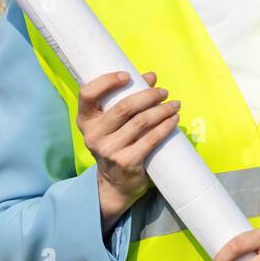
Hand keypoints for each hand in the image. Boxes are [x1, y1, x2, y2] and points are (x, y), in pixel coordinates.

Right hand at [76, 70, 180, 232]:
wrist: (115, 184)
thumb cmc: (116, 144)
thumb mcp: (113, 123)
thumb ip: (127, 98)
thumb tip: (151, 77)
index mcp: (86, 120)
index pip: (87, 94)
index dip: (107, 81)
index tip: (127, 76)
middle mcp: (93, 135)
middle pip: (124, 107)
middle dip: (149, 96)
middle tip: (164, 92)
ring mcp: (109, 150)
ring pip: (141, 122)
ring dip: (162, 110)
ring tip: (174, 105)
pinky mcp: (126, 162)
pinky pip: (151, 139)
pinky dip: (165, 126)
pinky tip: (174, 120)